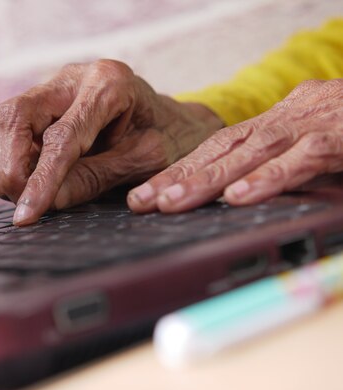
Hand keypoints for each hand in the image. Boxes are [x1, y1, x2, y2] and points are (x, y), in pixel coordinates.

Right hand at [0, 59, 222, 224]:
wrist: (169, 121)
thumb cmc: (166, 140)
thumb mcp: (142, 163)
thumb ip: (95, 178)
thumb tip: (48, 202)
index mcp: (109, 84)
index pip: (62, 136)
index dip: (41, 179)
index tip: (27, 214)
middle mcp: (72, 77)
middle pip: (15, 115)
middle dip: (10, 167)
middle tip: (23, 205)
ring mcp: (49, 87)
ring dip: (4, 166)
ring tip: (30, 194)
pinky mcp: (34, 104)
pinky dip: (5, 161)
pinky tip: (28, 179)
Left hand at [128, 79, 342, 212]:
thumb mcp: (319, 148)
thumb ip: (284, 168)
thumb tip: (242, 195)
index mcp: (283, 120)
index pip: (220, 145)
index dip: (181, 169)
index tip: (149, 194)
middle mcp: (293, 115)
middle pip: (224, 147)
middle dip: (178, 177)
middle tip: (140, 201)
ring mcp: (319, 120)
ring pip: (253, 150)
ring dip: (207, 179)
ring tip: (170, 203)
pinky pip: (305, 157)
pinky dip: (270, 178)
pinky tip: (238, 197)